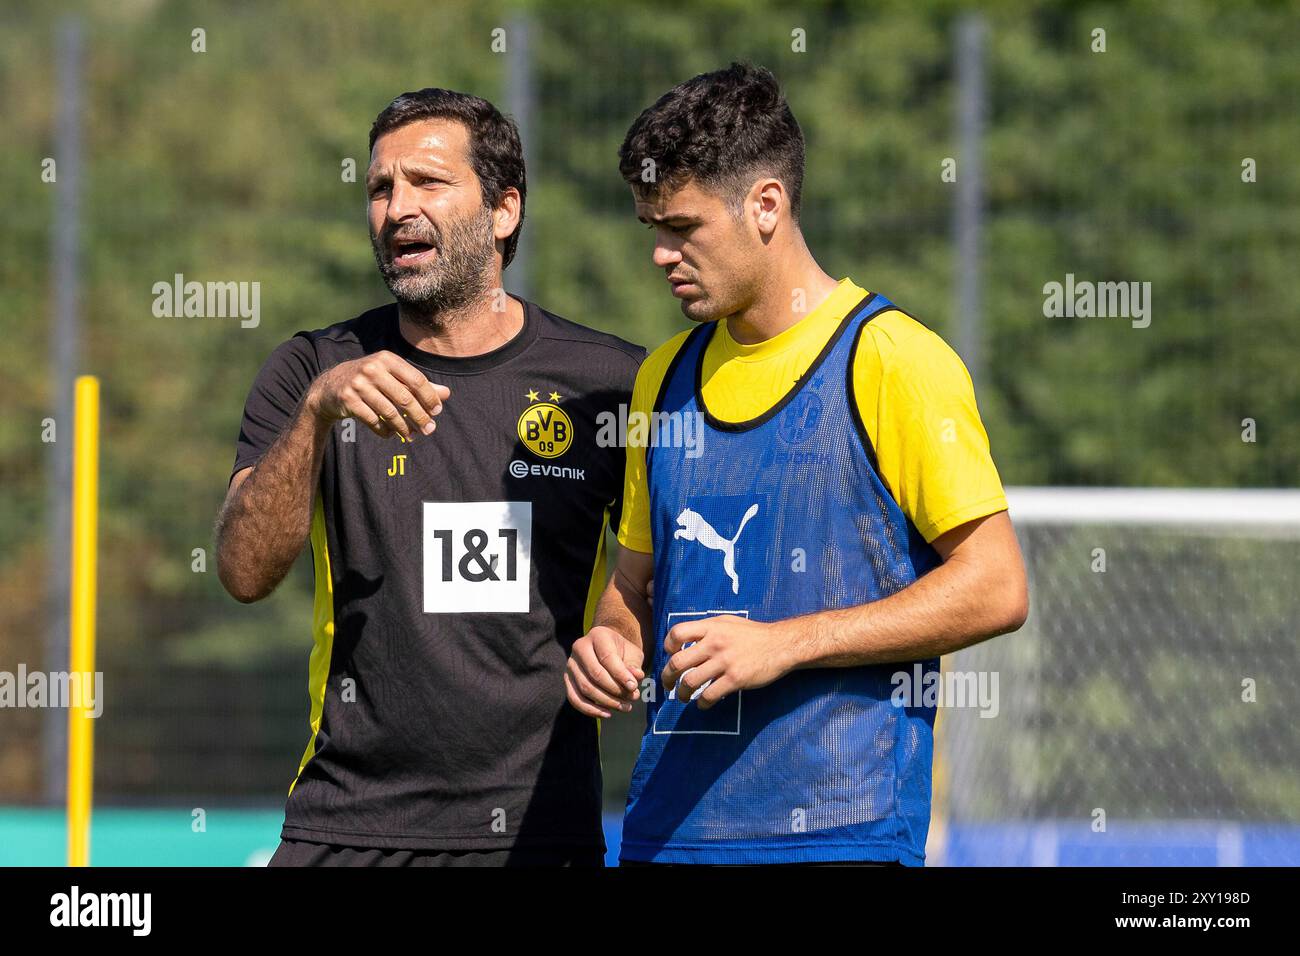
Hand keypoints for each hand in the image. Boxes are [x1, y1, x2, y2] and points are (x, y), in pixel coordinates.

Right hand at [306, 351, 448, 439]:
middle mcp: (373, 368)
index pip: (416, 380)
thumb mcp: (393, 376)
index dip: (429, 397)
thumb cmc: (370, 380)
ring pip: (389, 412)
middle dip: (420, 416)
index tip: (437, 412)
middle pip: (405, 398)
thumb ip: (418, 385)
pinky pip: (374, 420)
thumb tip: (447, 393)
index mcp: (387, 359)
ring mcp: (359, 384)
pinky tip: (391, 434)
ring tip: (412, 436)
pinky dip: (385, 430)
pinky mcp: (348, 400)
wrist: (330, 386)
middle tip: (429, 429)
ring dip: (404, 427)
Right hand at [565, 626, 644, 717]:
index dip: (621, 674)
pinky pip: (575, 699)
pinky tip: (607, 714)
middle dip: (615, 690)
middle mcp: (580, 648)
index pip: (607, 657)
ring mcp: (571, 664)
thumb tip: (636, 678)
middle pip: (595, 674)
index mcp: (598, 636)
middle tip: (632, 699)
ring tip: (624, 707)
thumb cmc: (621, 652)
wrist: (606, 649)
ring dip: (606, 702)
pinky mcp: (567, 679)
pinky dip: (591, 710)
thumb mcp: (632, 654)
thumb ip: (634, 665)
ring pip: (586, 688)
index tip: (634, 687)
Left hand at [662, 615, 793, 709]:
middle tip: (667, 685)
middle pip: (677, 662)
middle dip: (667, 677)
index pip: (677, 633)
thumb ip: (707, 629)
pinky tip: (703, 704)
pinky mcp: (735, 679)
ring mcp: (724, 662)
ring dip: (682, 694)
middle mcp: (714, 643)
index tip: (670, 656)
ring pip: (690, 682)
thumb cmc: (753, 634)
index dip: (668, 646)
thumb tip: (685, 640)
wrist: (781, 644)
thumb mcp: (728, 622)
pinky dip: (702, 704)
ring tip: (683, 698)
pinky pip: (709, 695)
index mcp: (711, 627)